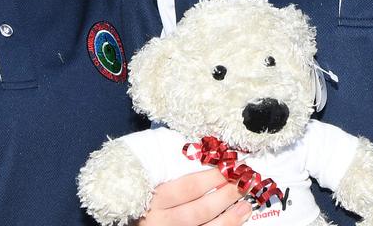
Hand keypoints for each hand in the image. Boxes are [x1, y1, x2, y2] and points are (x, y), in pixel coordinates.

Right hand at [134, 169, 250, 225]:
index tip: (233, 166)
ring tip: (246, 206)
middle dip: (226, 196)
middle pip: (199, 210)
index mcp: (153, 198)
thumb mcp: (150, 178)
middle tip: (244, 183)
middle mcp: (158, 220)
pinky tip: (234, 222)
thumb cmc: (142, 192)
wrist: (127, 222)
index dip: (214, 177)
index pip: (189, 187)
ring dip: (229, 219)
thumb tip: (208, 154)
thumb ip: (170, 168)